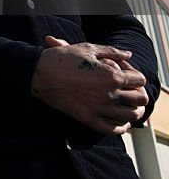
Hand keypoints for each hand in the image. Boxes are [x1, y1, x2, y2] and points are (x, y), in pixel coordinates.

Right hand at [32, 36, 147, 134]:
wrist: (39, 73)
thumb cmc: (62, 58)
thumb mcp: (88, 48)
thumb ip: (112, 51)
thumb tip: (129, 55)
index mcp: (111, 76)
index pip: (139, 79)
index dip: (135, 75)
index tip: (127, 74)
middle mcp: (108, 94)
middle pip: (140, 99)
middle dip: (138, 92)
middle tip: (130, 90)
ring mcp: (99, 109)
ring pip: (131, 116)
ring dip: (134, 110)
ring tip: (128, 106)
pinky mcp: (88, 119)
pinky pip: (113, 129)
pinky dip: (121, 126)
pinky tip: (120, 120)